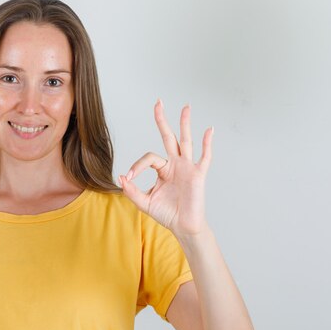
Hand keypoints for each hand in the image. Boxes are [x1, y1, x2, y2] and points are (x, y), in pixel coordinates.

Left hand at [119, 99, 213, 235]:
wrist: (183, 227)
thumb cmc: (166, 214)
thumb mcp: (143, 202)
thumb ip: (131, 191)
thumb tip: (121, 177)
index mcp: (163, 169)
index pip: (149, 158)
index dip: (137, 165)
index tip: (129, 177)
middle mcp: (175, 164)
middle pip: (168, 137)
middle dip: (162, 120)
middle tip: (158, 102)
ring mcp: (187, 168)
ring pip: (186, 141)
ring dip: (185, 124)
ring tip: (186, 107)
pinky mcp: (198, 175)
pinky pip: (204, 157)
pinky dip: (207, 144)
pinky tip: (208, 130)